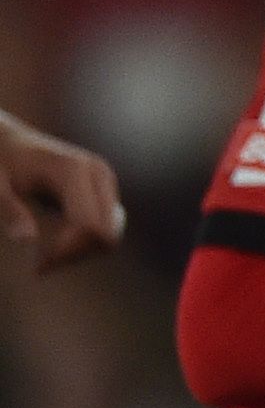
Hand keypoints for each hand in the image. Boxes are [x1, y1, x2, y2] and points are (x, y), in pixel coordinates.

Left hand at [0, 111, 125, 270]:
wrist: (10, 142)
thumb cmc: (0, 163)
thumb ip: (10, 210)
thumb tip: (26, 240)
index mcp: (75, 171)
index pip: (91, 226)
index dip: (67, 251)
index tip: (37, 265)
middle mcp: (99, 174)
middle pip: (107, 234)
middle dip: (75, 254)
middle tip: (40, 265)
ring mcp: (105, 181)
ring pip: (111, 234)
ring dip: (81, 252)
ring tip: (45, 257)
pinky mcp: (105, 191)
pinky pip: (107, 229)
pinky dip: (84, 245)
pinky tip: (55, 247)